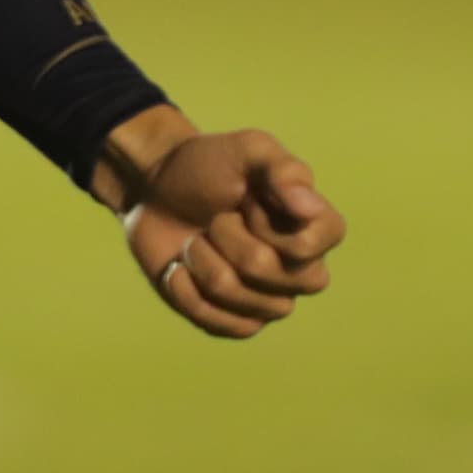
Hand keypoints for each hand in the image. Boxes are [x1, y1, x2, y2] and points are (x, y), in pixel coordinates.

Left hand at [102, 111, 343, 340]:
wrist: (157, 190)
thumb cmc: (210, 165)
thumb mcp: (247, 149)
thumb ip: (282, 168)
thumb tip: (308, 206)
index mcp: (315, 229)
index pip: (310, 246)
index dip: (266, 223)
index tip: (248, 199)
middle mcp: (301, 271)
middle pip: (264, 271)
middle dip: (226, 236)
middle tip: (218, 218)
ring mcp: (268, 301)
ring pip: (234, 295)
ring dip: (200, 257)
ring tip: (198, 239)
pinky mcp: (234, 323)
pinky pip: (214, 322)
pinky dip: (184, 287)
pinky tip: (181, 268)